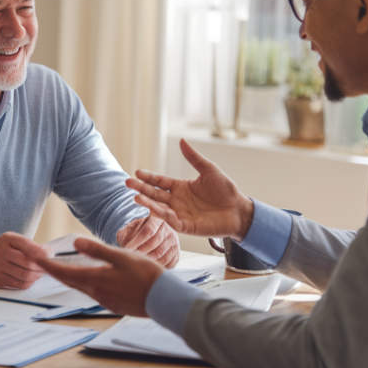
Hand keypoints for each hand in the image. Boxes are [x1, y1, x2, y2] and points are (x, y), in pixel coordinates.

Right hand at [0, 232, 49, 288]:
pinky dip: (28, 282)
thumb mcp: (13, 241)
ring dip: (36, 276)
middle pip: (28, 264)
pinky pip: (19, 285)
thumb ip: (30, 245)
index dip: (43, 253)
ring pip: (25, 276)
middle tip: (46, 267)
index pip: (29, 247)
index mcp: (7, 239)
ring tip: (39, 273)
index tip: (50, 255)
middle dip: (41, 267)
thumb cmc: (2, 249)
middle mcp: (1, 252)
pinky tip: (30, 278)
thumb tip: (49, 253)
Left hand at [37, 238, 162, 316]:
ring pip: (80, 287)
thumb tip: (75, 243)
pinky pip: (92, 293)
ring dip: (69, 278)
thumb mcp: (122, 256)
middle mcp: (96, 292)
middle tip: (42, 263)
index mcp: (96, 278)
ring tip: (61, 269)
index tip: (35, 258)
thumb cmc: (146, 276)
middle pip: (69, 280)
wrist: (164, 300)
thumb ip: (97, 250)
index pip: (64, 272)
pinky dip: (84, 284)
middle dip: (54, 271)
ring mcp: (105, 300)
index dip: (47, 265)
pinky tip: (89, 279)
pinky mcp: (114, 304)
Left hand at [116, 215, 179, 267]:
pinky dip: (158, 268)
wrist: (147, 237)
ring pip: (163, 255)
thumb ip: (125, 233)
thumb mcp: (129, 229)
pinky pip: (169, 263)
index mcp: (156, 220)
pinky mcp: (176, 254)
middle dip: (142, 253)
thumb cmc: (135, 233)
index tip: (126, 250)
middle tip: (131, 260)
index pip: (148, 231)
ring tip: (138, 267)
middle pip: (156, 244)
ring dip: (149, 262)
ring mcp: (174, 242)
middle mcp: (168, 230)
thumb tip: (124, 243)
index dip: (136, 241)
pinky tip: (148, 269)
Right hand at [126, 139, 253, 238]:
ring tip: (136, 197)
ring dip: (148, 203)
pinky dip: (162, 216)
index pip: (159, 182)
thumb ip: (193, 158)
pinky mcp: (186, 226)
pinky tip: (154, 209)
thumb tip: (181, 140)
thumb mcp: (209, 170)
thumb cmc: (225, 190)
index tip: (136, 172)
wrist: (239, 210)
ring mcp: (180, 214)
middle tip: (127, 183)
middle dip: (141, 189)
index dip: (148, 177)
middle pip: (155, 194)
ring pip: (159, 208)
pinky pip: (172, 221)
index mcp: (180, 187)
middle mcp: (177, 201)